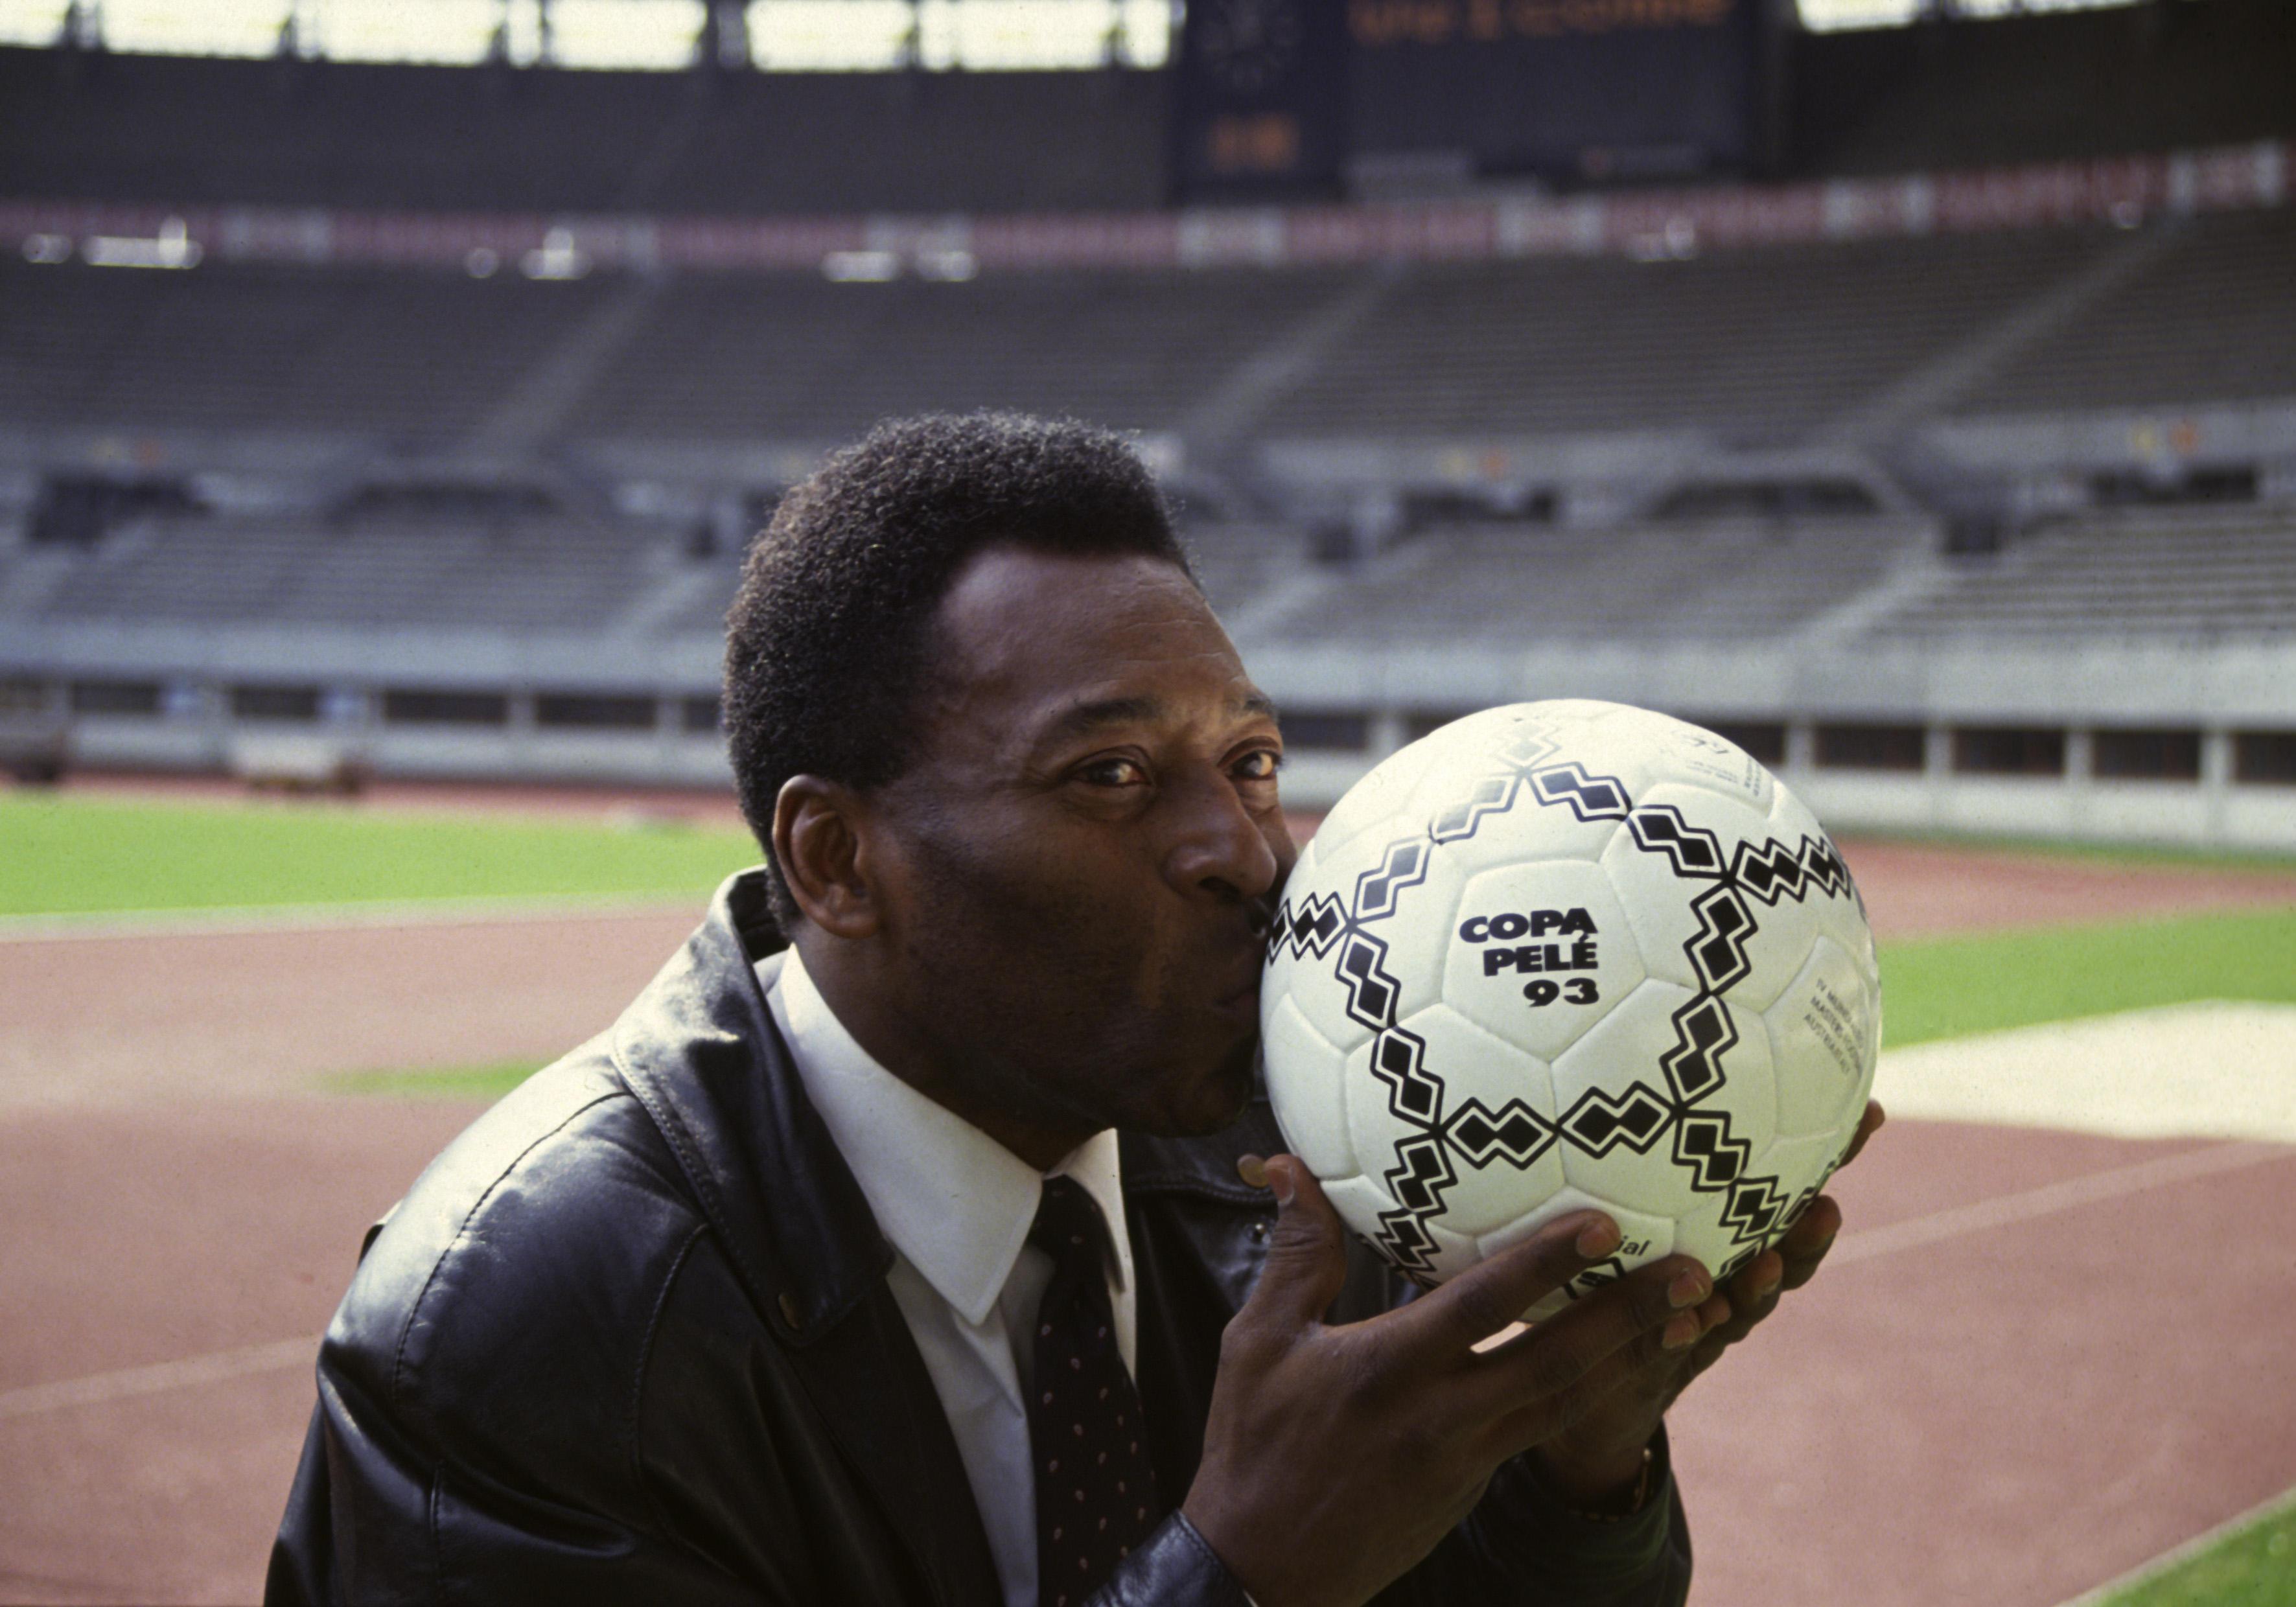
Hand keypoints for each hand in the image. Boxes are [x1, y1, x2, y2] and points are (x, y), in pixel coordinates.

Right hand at [1181, 1156, 1716, 1606]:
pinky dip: (1591, 1395)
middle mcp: (1442, 1417)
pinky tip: (1620, 1366)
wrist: (1265, 1572)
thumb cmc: (1254, 1446)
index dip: (1548, 1263)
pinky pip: (1542, 1430)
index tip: (1607, 1222)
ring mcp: (1467, 1461)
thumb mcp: (1259, 1342)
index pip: (1484, 1306)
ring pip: (1567, 1403)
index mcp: (1389, 1370)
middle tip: (1697, 1273)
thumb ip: (1295, 1252)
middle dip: (1632, 1316)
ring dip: (1633, 1360)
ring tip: (1691, 1319)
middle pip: (1558, 1363)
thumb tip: (1288, 1165)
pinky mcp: (1473, 1488)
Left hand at [1531, 1099, 1888, 1506]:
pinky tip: (1695, 1316)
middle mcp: (1727, 1278)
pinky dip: (1692, 1332)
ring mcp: (1700, 1324)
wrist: (1585, 1380)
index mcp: (1726, 1234)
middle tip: (1826, 1203)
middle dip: (1808, 1232)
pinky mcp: (1661, 1363)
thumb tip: (1631, 1022)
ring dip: (1759, 1287)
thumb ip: (1638, 1145)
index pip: (1785, 1191)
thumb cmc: (1605, 1274)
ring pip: (1743, 1305)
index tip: (1870, 1113)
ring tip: (1766, 1265)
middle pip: (1785, 1253)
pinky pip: (1680, 1346)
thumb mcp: (1618, 1201)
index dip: (1830, 1156)